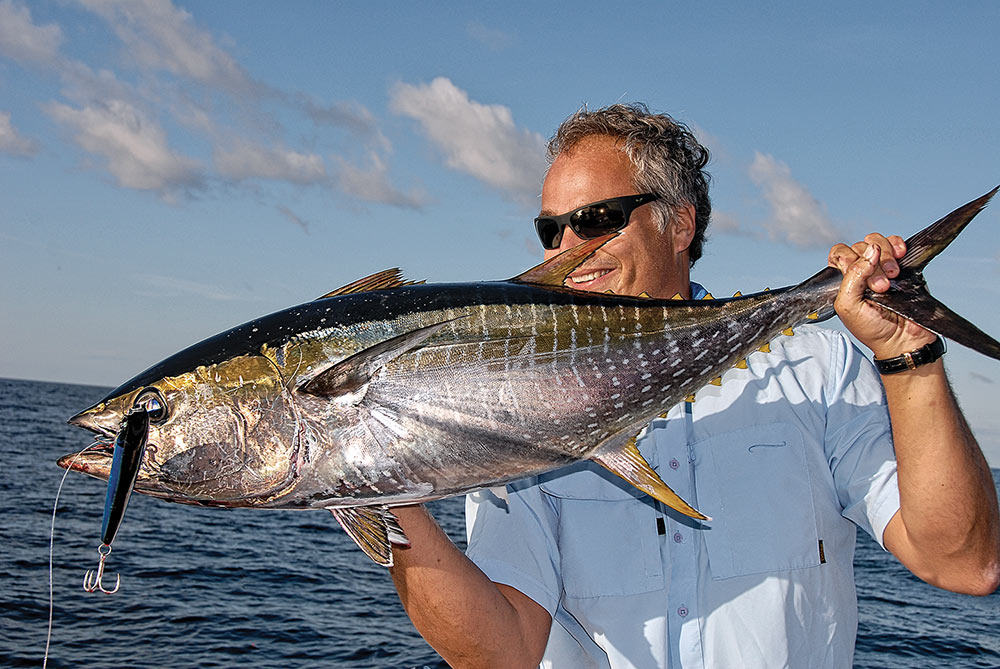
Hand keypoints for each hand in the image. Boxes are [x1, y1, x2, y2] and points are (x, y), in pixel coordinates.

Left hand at [827, 234, 936, 358]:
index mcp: (844, 280)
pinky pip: (896, 243)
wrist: (903, 340)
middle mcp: (861, 271)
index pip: (840, 254)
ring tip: (893, 276)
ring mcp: (881, 267)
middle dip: (871, 265)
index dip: (848, 259)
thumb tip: (870, 251)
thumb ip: (852, 277)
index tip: (859, 276)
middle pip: (860, 247)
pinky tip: (901, 255)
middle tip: (880, 287)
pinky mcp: (902, 265)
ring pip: (877, 242)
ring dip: (885, 257)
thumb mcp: (849, 306)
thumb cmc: (873, 328)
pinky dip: (897, 244)